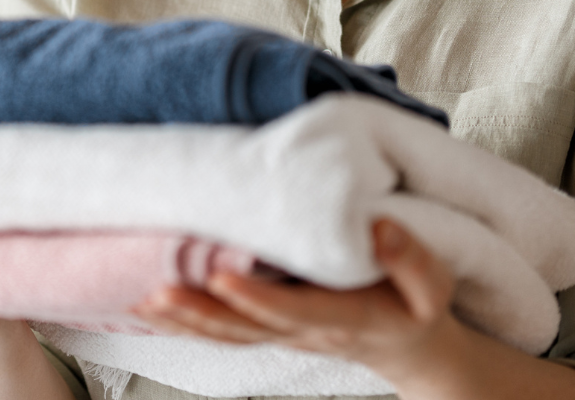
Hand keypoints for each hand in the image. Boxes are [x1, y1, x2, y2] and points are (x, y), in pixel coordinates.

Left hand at [131, 218, 459, 381]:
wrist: (409, 345)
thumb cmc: (415, 308)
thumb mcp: (432, 286)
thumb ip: (411, 258)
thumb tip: (380, 228)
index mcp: (343, 319)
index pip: (292, 311)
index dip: (256, 299)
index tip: (222, 278)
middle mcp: (303, 332)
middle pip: (243, 329)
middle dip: (199, 313)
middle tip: (159, 293)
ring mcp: (281, 333)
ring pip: (226, 335)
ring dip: (183, 321)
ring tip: (142, 301)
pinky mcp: (267, 327)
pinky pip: (221, 331)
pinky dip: (184, 322)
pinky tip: (150, 308)